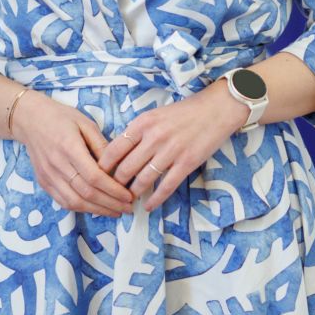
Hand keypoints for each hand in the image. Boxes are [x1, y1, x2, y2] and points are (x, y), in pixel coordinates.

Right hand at [10, 91, 133, 216]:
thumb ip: (101, 145)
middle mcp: (57, 164)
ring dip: (97, 210)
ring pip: (74, 202)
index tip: (128, 195)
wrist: (30, 120)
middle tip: (128, 208)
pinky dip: (81, 208)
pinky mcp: (43, 182)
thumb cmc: (61, 118)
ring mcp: (48, 176)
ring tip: (115, 212)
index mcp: (69, 147)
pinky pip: (63, 201)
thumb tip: (117, 167)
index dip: (113, 190)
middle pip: (86, 192)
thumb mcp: (86, 123)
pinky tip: (96, 209)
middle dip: (110, 204)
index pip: (94, 176)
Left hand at [97, 85, 247, 204]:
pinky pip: (166, 186)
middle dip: (116, 185)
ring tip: (127, 201)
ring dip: (133, 193)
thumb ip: (137, 132)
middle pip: (125, 168)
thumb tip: (118, 153)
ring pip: (143, 180)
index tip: (97, 177)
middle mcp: (153, 137)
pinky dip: (155, 199)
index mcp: (142, 123)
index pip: (113, 150)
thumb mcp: (154, 115)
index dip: (102, 167)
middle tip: (111, 194)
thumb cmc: (184, 112)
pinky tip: (148, 206)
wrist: (216, 108)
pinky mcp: (186, 163)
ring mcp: (170, 151)